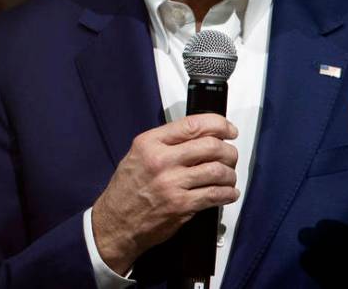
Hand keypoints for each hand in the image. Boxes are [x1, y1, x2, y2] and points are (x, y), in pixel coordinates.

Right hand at [91, 114, 239, 274]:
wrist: (116, 223)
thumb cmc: (127, 189)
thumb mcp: (139, 154)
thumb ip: (166, 142)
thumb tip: (201, 135)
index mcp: (150, 143)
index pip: (192, 125)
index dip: (218, 124)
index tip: (229, 130)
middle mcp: (161, 160)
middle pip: (210, 146)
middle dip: (228, 150)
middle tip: (231, 155)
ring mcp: (172, 184)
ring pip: (217, 170)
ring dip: (230, 174)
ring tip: (229, 177)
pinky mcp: (181, 206)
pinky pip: (215, 195)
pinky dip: (228, 193)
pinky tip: (228, 193)